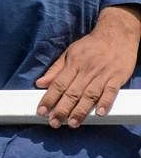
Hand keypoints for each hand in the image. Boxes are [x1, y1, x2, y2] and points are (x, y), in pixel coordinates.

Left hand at [35, 5, 140, 126]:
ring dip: (81, 110)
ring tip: (72, 123)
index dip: (49, 98)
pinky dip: (105, 102)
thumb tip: (40, 83)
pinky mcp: (117, 77)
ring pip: (89, 95)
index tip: (42, 111)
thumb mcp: (69, 53)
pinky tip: (100, 113)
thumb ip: (55, 70)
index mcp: (73, 64)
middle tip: (54, 123)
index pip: (58, 84)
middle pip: (72, 92)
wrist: (116, 34)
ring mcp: (102, 74)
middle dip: (62, 109)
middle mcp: (86, 70)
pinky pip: (110, 91)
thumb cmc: (91, 46)